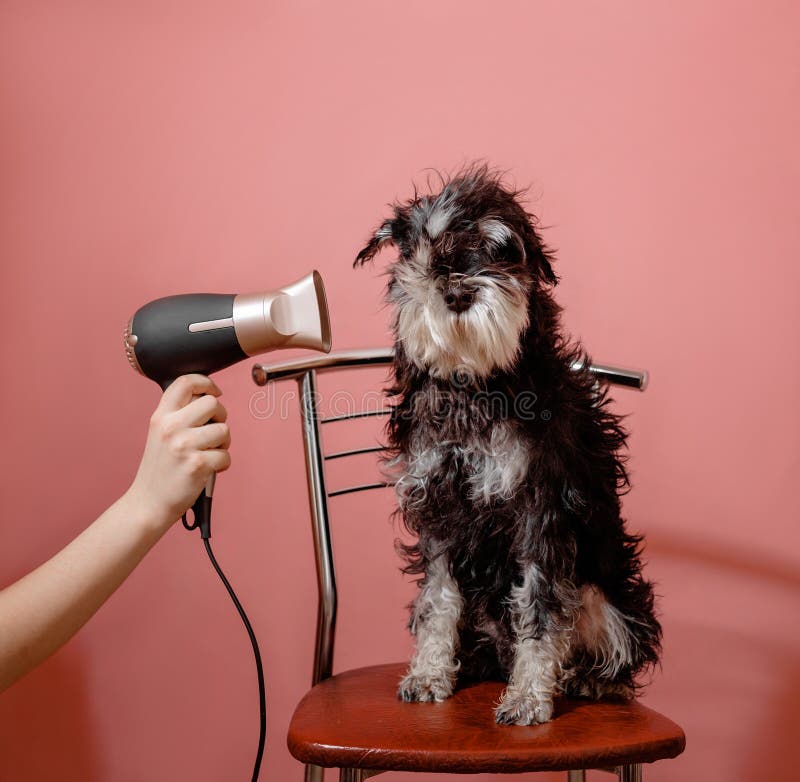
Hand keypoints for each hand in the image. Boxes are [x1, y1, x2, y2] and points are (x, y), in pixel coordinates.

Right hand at [126, 375, 230, 531]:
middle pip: (213, 403)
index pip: (186, 382)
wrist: (149, 503)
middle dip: (221, 416)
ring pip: (224, 429)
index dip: (206, 382)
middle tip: (214, 431)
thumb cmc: (160, 469)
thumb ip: (178, 414)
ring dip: (223, 443)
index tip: (215, 391)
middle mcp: (170, 427)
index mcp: (161, 416)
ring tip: (210, 453)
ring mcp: (184, 445)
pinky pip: (226, 455)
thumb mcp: (159, 434)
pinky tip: (209, 469)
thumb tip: (209, 397)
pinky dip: (223, 464)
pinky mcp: (197, 464)